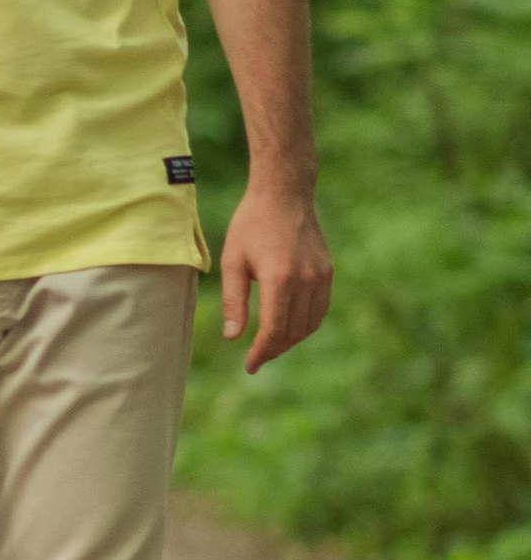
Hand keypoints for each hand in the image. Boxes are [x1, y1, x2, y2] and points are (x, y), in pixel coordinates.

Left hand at [220, 178, 331, 373]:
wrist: (284, 193)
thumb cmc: (251, 224)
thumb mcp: (232, 261)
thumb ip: (233, 301)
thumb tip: (233, 337)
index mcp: (279, 279)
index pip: (273, 330)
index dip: (261, 352)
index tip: (249, 366)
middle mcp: (305, 280)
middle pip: (293, 331)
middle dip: (274, 350)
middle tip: (256, 359)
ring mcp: (320, 276)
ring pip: (310, 324)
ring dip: (291, 340)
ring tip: (270, 345)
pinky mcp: (327, 271)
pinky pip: (320, 308)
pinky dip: (306, 324)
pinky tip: (289, 326)